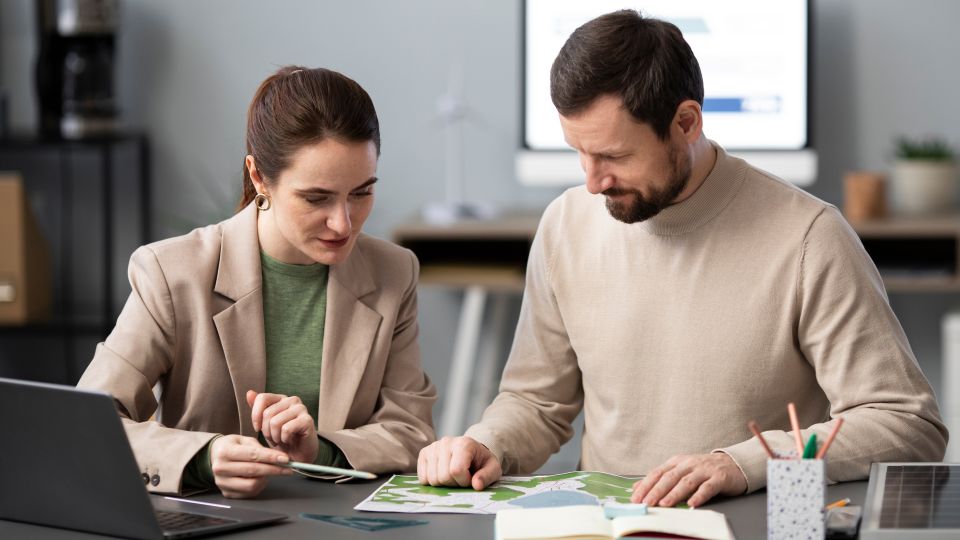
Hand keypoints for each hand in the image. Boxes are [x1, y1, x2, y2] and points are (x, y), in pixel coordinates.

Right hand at [209, 434, 291, 497]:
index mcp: (225, 452)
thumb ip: (259, 447)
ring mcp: (222, 483)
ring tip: (269, 472)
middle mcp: (221, 468)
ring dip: (266, 479)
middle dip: (274, 469)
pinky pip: (248, 493)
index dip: (271, 458)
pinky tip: (260, 478)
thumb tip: (278, 456)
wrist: (214, 456)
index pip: (253, 456)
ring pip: (252, 485)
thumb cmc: (232, 446)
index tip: (285, 459)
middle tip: (288, 468)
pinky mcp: (226, 493)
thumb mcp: (244, 440)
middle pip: (254, 471)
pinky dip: (259, 486)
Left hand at [246, 390, 318, 462]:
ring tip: (280, 440)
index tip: (257, 428)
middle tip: (273, 438)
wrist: (297, 455)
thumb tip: (249, 392)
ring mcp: (301, 409)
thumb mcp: (265, 424)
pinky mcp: (307, 420)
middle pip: (267, 413)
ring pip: (275, 422)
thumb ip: (258, 409)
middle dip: (266, 431)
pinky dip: (284, 439)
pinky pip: (286, 429)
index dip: (255, 415)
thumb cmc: (280, 439)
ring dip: (274, 436)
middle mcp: (292, 400)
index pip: (262, 398)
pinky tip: (288, 440)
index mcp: (281, 398)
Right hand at [417, 436, 501, 490]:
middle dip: (454, 483)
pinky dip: (432, 481)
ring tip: (452, 475)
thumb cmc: (481, 462)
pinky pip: (422, 478)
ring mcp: (433, 447)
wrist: (472, 452)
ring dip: (443, 483)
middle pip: (443, 477)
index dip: (464, 481)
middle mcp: (446, 442)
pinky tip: (442, 474)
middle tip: (461, 477)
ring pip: (432, 479)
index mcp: (464, 443)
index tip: (470, 479)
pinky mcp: (424, 453)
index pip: (456, 470)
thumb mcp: (493, 469)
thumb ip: (487, 477)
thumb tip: (476, 485)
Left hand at [631, 453, 746, 507]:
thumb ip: (661, 478)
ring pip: (686, 482)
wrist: (733, 464)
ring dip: (674, 493)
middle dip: (657, 490)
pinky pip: (707, 487)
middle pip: (670, 477)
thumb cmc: (703, 470)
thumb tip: (637, 487)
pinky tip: (692, 503)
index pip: (657, 473)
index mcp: (677, 462)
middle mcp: (689, 464)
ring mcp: (704, 470)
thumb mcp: (680, 470)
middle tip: (647, 502)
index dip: (645, 485)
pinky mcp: (719, 478)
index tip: (636, 498)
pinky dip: (699, 495)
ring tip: (665, 504)